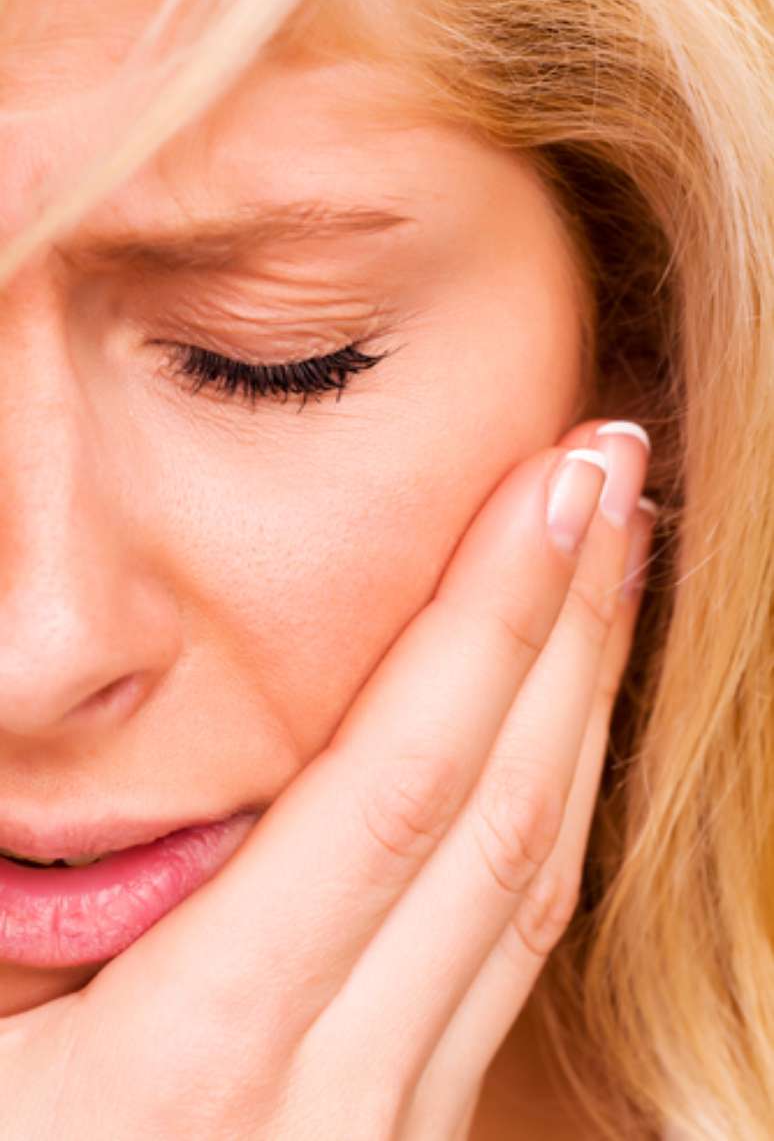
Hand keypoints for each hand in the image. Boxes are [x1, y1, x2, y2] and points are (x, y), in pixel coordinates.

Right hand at [0, 419, 654, 1140]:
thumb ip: (55, 880)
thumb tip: (106, 708)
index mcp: (194, 1070)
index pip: (401, 786)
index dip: (492, 618)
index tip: (559, 480)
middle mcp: (327, 1111)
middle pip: (507, 828)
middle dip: (574, 629)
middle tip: (618, 470)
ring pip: (536, 897)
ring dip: (585, 714)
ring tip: (612, 571)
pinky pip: (510, 964)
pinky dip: (550, 822)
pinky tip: (553, 731)